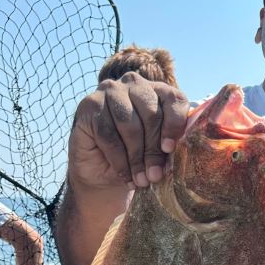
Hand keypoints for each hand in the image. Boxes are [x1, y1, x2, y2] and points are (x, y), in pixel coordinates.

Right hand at [69, 72, 188, 189]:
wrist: (103, 171)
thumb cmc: (138, 158)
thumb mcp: (158, 152)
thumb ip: (169, 146)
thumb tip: (174, 153)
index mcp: (159, 91)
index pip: (174, 99)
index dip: (174, 125)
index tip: (170, 149)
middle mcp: (135, 84)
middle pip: (151, 114)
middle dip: (154, 149)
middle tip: (155, 175)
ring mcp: (110, 91)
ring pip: (129, 125)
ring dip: (136, 157)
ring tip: (141, 180)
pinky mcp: (90, 104)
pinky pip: (108, 134)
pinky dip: (119, 159)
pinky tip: (125, 175)